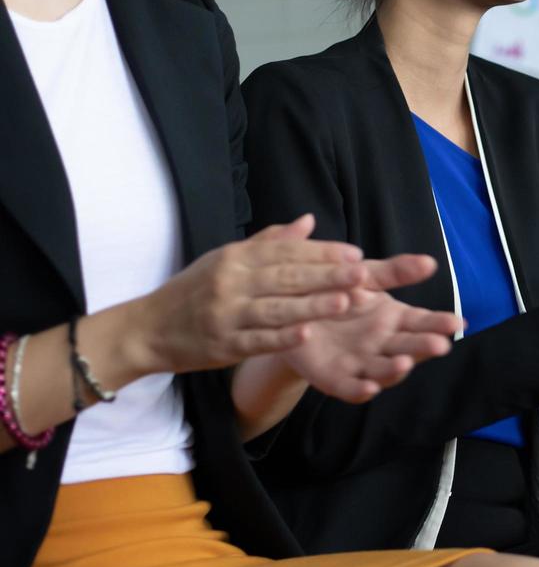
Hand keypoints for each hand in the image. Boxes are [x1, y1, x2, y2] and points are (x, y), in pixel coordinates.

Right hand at [135, 215, 368, 374]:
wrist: (147, 329)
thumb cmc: (194, 290)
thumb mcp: (226, 259)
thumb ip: (270, 242)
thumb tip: (308, 220)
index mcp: (235, 258)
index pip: (285, 251)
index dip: (321, 252)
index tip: (355, 253)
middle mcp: (231, 283)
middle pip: (286, 277)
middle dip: (326, 275)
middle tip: (363, 273)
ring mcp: (226, 315)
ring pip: (276, 309)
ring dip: (312, 305)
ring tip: (345, 302)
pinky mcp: (223, 345)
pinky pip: (257, 341)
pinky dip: (282, 338)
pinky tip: (307, 334)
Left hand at [275, 282, 461, 402]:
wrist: (289, 310)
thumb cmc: (334, 292)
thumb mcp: (365, 276)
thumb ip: (395, 271)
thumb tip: (431, 261)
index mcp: (393, 319)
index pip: (422, 322)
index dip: (440, 323)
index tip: (458, 322)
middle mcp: (383, 345)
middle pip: (409, 348)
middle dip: (425, 347)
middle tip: (440, 344)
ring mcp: (361, 364)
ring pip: (384, 371)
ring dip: (395, 369)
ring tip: (404, 363)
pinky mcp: (335, 379)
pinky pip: (351, 388)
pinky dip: (361, 390)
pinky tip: (370, 387)